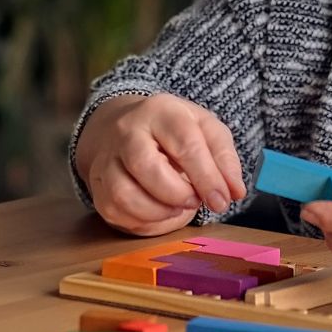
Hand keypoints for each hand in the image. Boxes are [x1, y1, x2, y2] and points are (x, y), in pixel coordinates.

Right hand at [75, 93, 247, 235]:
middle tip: (195, 201)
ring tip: (178, 207)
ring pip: (123, 193)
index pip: (185, 143)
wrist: (127, 128)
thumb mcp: (206, 130)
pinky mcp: (98, 184)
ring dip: (158, 211)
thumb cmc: (175, 132)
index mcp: (161, 111)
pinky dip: (142, 220)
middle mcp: (127, 131)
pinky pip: (115, 211)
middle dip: (177, 193)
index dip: (206, 177)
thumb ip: (224, 158)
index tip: (222, 201)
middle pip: (145, 166)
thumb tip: (234, 191)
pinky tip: (158, 212)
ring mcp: (107, 158)